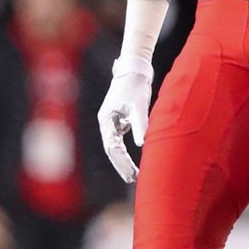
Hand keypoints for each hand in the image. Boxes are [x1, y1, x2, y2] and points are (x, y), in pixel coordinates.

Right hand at [97, 55, 152, 182]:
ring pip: (115, 146)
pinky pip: (120, 140)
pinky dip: (126, 152)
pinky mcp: (120, 119)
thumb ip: (140, 124)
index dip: (121, 162)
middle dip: (121, 165)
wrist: (135, 68)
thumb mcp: (139, 104)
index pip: (112, 147)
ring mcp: (113, 122)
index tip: (132, 175)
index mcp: (106, 120)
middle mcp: (107, 123)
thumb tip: (142, 144)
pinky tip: (137, 160)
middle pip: (111, 150)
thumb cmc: (135, 85)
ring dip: (123, 160)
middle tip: (133, 180)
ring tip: (134, 175)